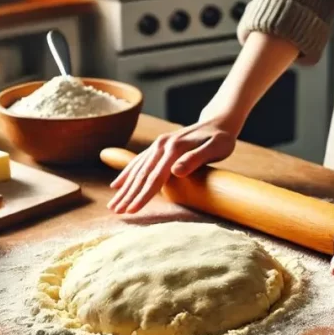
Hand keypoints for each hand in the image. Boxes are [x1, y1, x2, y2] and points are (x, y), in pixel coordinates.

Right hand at [108, 113, 240, 213]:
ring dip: (124, 188)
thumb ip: (195, 159)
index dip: (143, 195)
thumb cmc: (221, 139)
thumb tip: (176, 172)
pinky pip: (138, 162)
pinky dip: (126, 174)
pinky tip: (116, 185)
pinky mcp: (159, 147)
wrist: (219, 122)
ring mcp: (158, 145)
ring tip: (113, 204)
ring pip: (137, 170)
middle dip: (128, 195)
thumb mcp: (215, 148)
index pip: (155, 177)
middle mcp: (162, 145)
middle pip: (142, 175)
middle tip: (116, 212)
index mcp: (174, 148)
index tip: (132, 210)